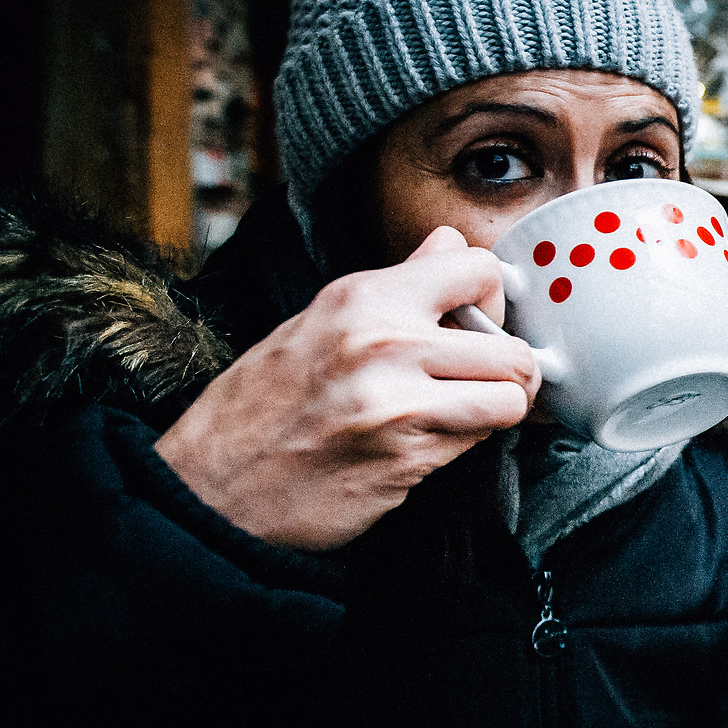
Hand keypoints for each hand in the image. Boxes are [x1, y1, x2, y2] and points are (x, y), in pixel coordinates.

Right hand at [155, 227, 540, 549]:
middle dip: (509, 371)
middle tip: (480, 382)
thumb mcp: (321, 320)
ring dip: (496, 413)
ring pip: (512, 401)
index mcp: (364, 297)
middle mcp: (386, 342)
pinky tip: (424, 444)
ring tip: (461, 414)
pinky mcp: (407, 458)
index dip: (492, 300)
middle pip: (514, 349)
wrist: (213, 485)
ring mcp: (399, 404)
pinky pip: (478, 445)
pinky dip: (465, 446)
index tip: (476, 324)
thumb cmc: (263, 404)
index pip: (477, 267)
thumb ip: (397, 283)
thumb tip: (450, 242)